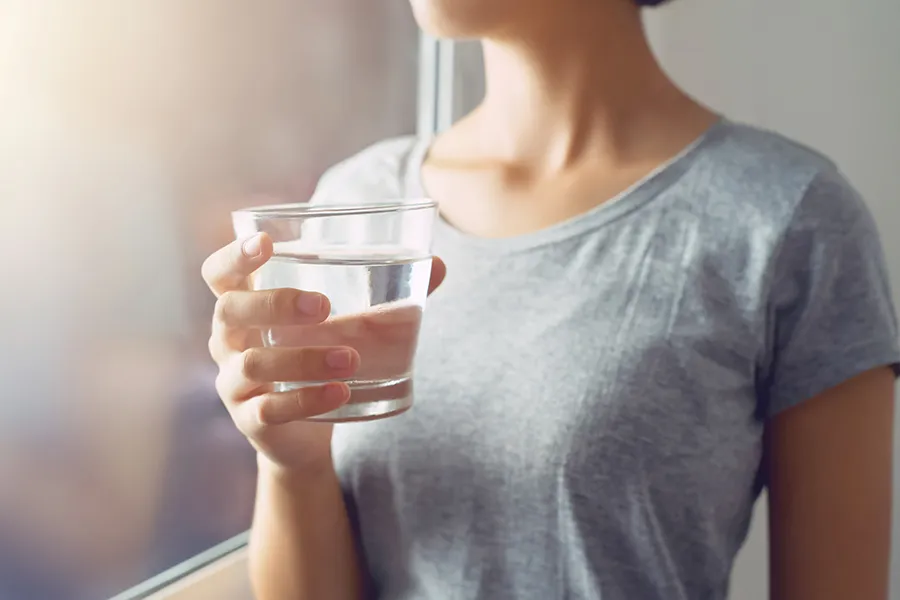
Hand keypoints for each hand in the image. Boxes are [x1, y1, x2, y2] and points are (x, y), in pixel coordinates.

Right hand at [202, 232, 445, 473]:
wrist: (306, 431)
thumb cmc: (319, 357)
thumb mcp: (347, 326)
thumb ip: (386, 297)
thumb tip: (439, 265)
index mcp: (246, 306)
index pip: (220, 274)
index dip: (233, 255)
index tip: (264, 242)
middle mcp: (228, 340)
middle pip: (230, 311)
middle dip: (274, 304)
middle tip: (323, 306)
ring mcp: (233, 382)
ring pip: (254, 363)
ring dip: (305, 358)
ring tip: (352, 358)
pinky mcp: (250, 419)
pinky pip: (269, 408)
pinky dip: (307, 399)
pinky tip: (341, 392)